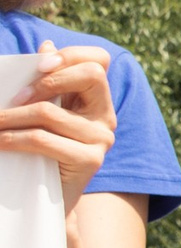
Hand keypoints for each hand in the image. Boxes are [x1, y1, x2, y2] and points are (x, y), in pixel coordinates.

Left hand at [0, 43, 116, 203]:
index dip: (70, 55)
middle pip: (91, 75)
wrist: (47, 203)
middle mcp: (105, 117)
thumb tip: (46, 44)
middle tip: (14, 97)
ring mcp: (101, 139)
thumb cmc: (40, 153)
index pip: (99, 60)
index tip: (39, 65)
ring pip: (50, 112)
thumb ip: (47, 84)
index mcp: (96, 100)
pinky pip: (43, 140)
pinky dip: (13, 138)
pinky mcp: (90, 160)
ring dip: (9, 117)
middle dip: (47, 80)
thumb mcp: (44, 113)